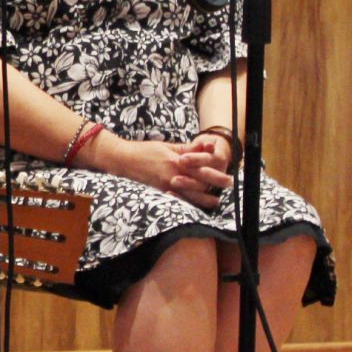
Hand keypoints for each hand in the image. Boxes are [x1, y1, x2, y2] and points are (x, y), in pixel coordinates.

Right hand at [84, 132, 225, 208]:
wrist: (123, 160)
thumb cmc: (145, 151)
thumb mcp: (167, 146)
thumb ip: (187, 148)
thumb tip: (206, 146)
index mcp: (177, 161)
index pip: (201, 168)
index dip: (216, 173)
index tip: (227, 175)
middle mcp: (173, 175)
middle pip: (199, 183)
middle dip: (215, 185)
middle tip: (228, 186)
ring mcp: (166, 186)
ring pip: (190, 195)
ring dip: (204, 199)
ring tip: (216, 201)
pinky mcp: (159, 192)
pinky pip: (177, 200)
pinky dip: (188, 203)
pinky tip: (195, 205)